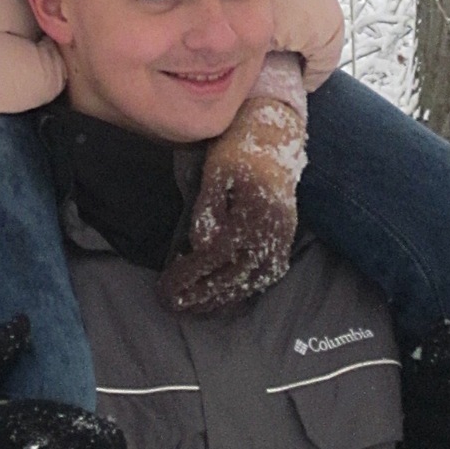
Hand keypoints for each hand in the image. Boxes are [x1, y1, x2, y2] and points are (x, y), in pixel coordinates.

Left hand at [158, 93, 306, 314]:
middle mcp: (270, 234)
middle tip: (171, 305)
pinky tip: (224, 299)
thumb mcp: (218, 171)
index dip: (189, 276)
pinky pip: (265, 276)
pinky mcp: (284, 241)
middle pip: (232, 277)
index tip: (165, 288)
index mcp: (252, 217)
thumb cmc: (239, 151)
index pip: (215, 257)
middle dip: (199, 295)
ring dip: (220, 299)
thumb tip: (201, 244)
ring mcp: (281, 240)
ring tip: (193, 309)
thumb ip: (209, 209)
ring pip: (249, 282)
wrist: (276, 138)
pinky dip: (243, 291)